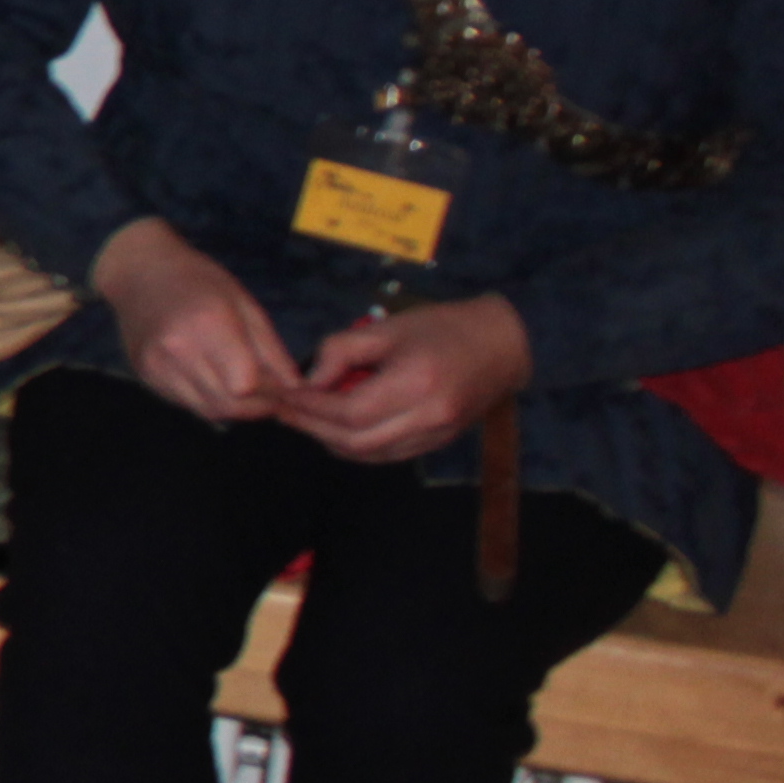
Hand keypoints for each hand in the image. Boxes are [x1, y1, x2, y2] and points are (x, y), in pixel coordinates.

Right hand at [90, 217, 305, 427]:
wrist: (139, 273)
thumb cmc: (198, 279)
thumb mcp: (244, 304)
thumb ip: (271, 349)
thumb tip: (297, 388)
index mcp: (208, 325)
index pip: (244, 385)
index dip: (268, 393)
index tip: (280, 387)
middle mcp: (178, 351)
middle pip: (226, 405)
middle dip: (255, 407)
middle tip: (269, 396)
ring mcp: (157, 367)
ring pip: (208, 410)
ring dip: (234, 408)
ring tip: (245, 389)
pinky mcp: (146, 377)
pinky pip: (187, 403)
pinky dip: (209, 400)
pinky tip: (215, 380)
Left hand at [284, 295, 530, 464]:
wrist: (502, 345)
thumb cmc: (442, 328)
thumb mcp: (386, 328)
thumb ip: (341, 352)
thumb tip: (307, 382)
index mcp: (417, 383)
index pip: (349, 411)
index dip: (310, 408)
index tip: (281, 397)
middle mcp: (428, 417)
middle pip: (355, 440)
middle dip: (313, 427)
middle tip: (284, 411)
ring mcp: (436, 436)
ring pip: (369, 454)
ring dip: (330, 440)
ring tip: (305, 419)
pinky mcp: (438, 444)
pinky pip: (387, 454)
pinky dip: (356, 445)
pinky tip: (336, 428)